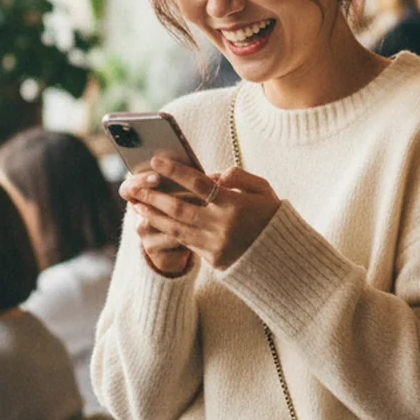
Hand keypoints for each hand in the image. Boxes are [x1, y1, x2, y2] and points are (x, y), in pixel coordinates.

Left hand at [124, 156, 280, 270]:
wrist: (285, 259)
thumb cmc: (272, 218)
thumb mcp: (263, 190)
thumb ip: (238, 176)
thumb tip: (212, 175)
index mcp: (235, 204)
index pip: (199, 184)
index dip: (175, 171)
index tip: (156, 160)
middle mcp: (221, 225)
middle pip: (179, 208)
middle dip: (154, 195)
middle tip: (134, 184)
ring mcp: (215, 245)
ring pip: (175, 227)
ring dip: (153, 214)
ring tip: (137, 204)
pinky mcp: (212, 260)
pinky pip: (183, 242)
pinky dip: (165, 230)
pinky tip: (153, 222)